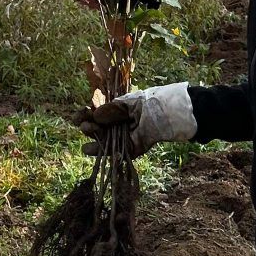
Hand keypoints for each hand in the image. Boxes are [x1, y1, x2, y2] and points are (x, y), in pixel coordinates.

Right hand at [74, 82, 196, 157]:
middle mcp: (123, 121)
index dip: (86, 114)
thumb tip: (94, 115)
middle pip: (100, 126)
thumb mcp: (133, 104)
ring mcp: (128, 135)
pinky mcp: (136, 147)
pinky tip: (91, 150)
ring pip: (107, 140)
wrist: (178, 114)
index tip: (78, 116)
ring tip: (86, 141)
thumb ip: (114, 111)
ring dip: (95, 141)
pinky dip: (105, 152)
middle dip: (89, 126)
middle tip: (85, 126)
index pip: (99, 111)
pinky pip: (118, 151)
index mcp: (121, 107)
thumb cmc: (156, 103)